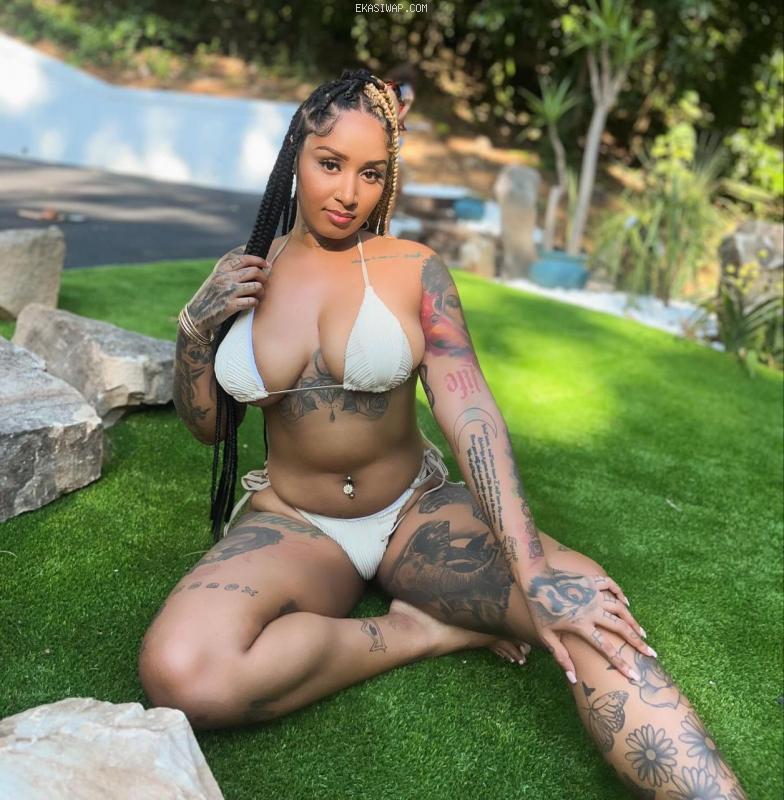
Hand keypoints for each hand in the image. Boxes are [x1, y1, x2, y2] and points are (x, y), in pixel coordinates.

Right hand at [186, 246, 269, 335]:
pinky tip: (252, 303)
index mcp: (221, 269)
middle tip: (264, 282)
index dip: (258, 260)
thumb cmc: (211, 295)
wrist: (197, 315)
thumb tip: (252, 259)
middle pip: (254, 271)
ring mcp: (227, 291)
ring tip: (258, 294)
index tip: (266, 264)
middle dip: (263, 277)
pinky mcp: (230, 305)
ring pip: (256, 286)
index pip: (244, 258)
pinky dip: (255, 303)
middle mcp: (224, 278)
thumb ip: (231, 269)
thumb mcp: (217, 277)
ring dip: (261, 291)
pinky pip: (252, 301)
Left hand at [521, 563, 652, 684]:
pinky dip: (620, 594)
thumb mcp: (546, 635)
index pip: (606, 648)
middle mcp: (592, 609)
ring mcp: (593, 594)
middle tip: (651, 653)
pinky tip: (626, 604)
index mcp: (581, 625)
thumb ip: (561, 656)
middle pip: (621, 628)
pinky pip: (611, 586)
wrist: (535, 577)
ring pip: (620, 608)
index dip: (621, 664)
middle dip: (638, 642)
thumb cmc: (538, 608)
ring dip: (632, 620)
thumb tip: (573, 678)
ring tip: (642, 633)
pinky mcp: (591, 581)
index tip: (635, 676)